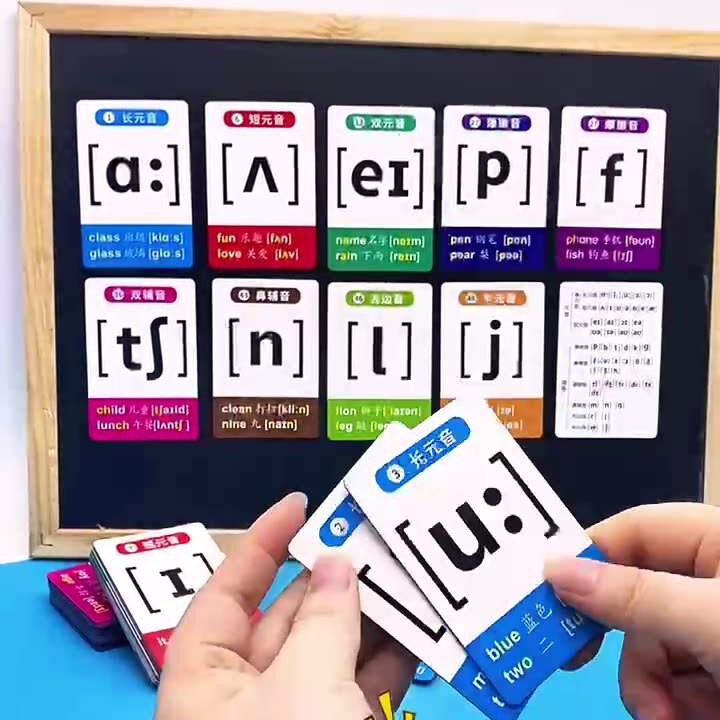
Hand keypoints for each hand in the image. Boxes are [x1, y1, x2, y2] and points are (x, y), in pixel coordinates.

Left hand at [154, 492, 415, 719]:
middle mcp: (242, 699)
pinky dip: (386, 660)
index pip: (226, 593)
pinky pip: (357, 688)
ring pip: (328, 653)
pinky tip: (417, 627)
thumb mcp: (303, 687)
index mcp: (203, 683)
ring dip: (368, 617)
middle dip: (331, 578)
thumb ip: (322, 621)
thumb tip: (336, 564)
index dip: (262, 543)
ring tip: (405, 573)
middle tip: (374, 537)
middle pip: (287, 618)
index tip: (300, 503)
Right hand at [545, 502, 719, 719]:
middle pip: (634, 597)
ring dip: (649, 688)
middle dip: (624, 645)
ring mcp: (713, 626)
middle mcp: (708, 579)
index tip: (551, 595)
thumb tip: (554, 570)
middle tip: (576, 661)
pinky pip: (674, 679)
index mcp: (713, 540)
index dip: (589, 559)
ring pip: (649, 646)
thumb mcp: (709, 620)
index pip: (632, 531)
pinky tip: (688, 718)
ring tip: (665, 717)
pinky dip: (672, 704)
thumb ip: (634, 595)